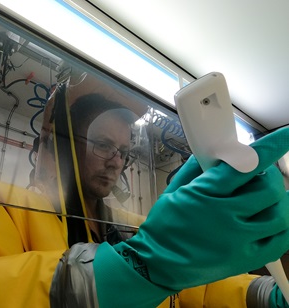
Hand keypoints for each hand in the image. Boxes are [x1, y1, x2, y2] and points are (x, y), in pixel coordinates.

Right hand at [94, 127, 288, 306]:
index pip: (244, 166)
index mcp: (205, 195)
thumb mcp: (174, 191)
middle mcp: (226, 217)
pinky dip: (281, 226)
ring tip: (264, 198)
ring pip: (279, 214)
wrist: (158, 264)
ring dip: (277, 201)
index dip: (270, 148)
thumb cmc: (163, 226)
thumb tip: (213, 152)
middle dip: (268, 177)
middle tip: (258, 176)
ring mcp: (239, 241)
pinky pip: (280, 242)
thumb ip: (195, 170)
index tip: (287, 136)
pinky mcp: (245, 259)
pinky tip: (270, 219)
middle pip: (268, 189)